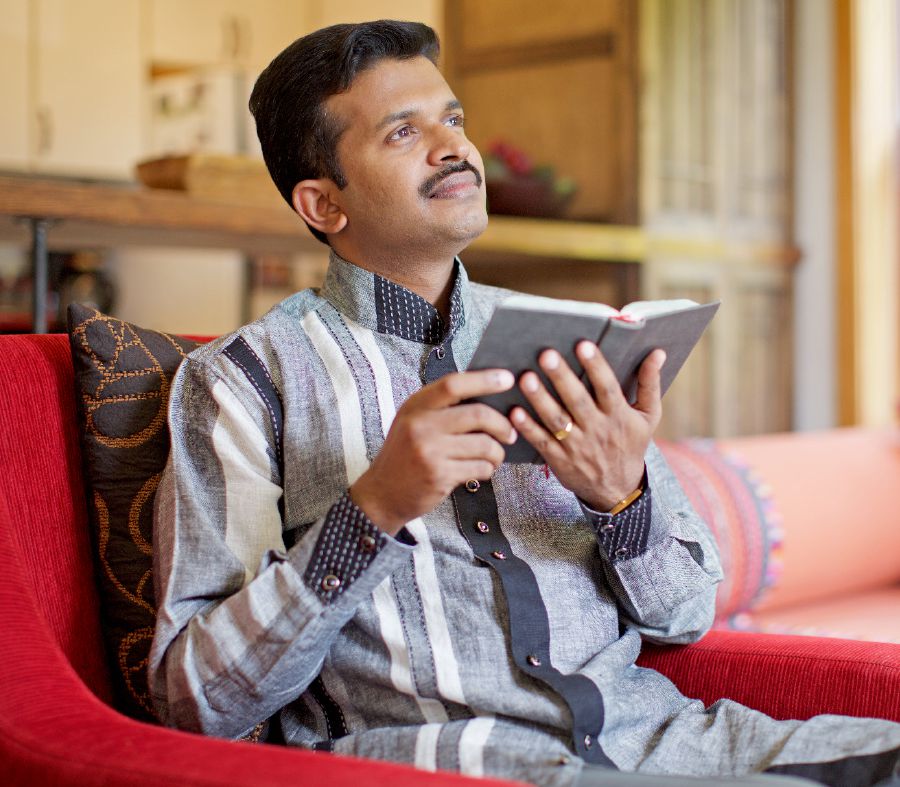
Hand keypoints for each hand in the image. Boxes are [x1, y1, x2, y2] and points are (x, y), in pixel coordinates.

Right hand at [350, 369, 517, 534]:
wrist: (382, 494)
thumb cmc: (405, 454)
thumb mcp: (413, 422)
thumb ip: (441, 408)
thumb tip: (488, 396)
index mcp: (416, 406)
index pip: (454, 384)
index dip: (484, 379)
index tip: (507, 379)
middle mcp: (420, 425)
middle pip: (478, 414)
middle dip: (502, 424)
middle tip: (510, 432)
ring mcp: (430, 451)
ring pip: (484, 444)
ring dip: (498, 452)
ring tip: (495, 456)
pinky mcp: (439, 475)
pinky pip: (480, 467)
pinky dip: (488, 469)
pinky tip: (481, 469)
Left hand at [510, 342, 664, 511]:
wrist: (617, 489)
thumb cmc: (631, 444)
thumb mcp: (649, 417)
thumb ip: (650, 383)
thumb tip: (658, 352)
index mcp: (619, 415)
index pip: (607, 388)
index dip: (596, 366)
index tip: (583, 344)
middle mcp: (597, 430)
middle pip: (578, 401)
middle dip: (562, 377)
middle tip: (546, 355)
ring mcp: (577, 446)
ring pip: (557, 420)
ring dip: (540, 399)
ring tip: (526, 378)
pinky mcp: (559, 459)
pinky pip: (541, 442)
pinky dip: (528, 428)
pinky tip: (514, 411)